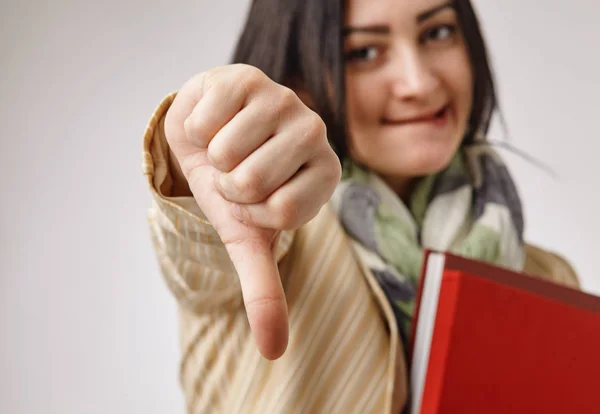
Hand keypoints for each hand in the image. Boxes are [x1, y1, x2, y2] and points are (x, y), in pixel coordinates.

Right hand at [164, 64, 340, 358]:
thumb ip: (265, 291)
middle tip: (237, 172)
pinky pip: (205, 120)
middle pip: (251, 181)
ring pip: (226, 151)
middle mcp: (316, 132)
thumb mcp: (250, 239)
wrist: (210, 137)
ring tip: (227, 147)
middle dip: (229, 186)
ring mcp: (284, 99)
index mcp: (327, 175)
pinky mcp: (247, 76)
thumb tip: (274, 352)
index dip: (252, 213)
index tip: (256, 200)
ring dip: (212, 158)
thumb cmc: (237, 188)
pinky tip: (215, 122)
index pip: (281, 212)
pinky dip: (196, 130)